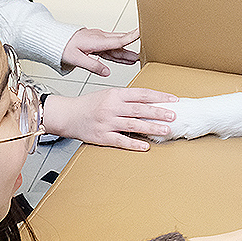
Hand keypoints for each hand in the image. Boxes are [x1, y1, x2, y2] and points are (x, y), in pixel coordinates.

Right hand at [42, 87, 176, 150]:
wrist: (67, 115)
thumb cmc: (89, 104)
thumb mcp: (108, 94)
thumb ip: (126, 98)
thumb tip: (150, 102)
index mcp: (115, 94)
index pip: (141, 94)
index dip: (159, 97)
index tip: (173, 100)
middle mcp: (112, 107)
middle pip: (140, 109)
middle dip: (159, 112)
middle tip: (173, 116)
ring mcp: (107, 122)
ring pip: (133, 125)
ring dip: (151, 128)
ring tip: (165, 130)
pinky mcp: (102, 137)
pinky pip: (121, 141)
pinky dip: (134, 144)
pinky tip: (146, 146)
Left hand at [61, 26, 140, 75]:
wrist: (53, 40)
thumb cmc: (62, 47)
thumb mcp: (76, 59)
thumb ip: (93, 66)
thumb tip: (107, 72)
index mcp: (96, 41)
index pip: (118, 40)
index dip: (131, 37)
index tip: (142, 32)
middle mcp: (99, 39)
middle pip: (119, 44)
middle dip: (132, 47)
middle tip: (144, 52)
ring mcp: (98, 41)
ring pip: (115, 47)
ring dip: (125, 53)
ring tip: (136, 59)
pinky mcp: (96, 44)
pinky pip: (109, 50)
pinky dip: (117, 55)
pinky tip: (124, 59)